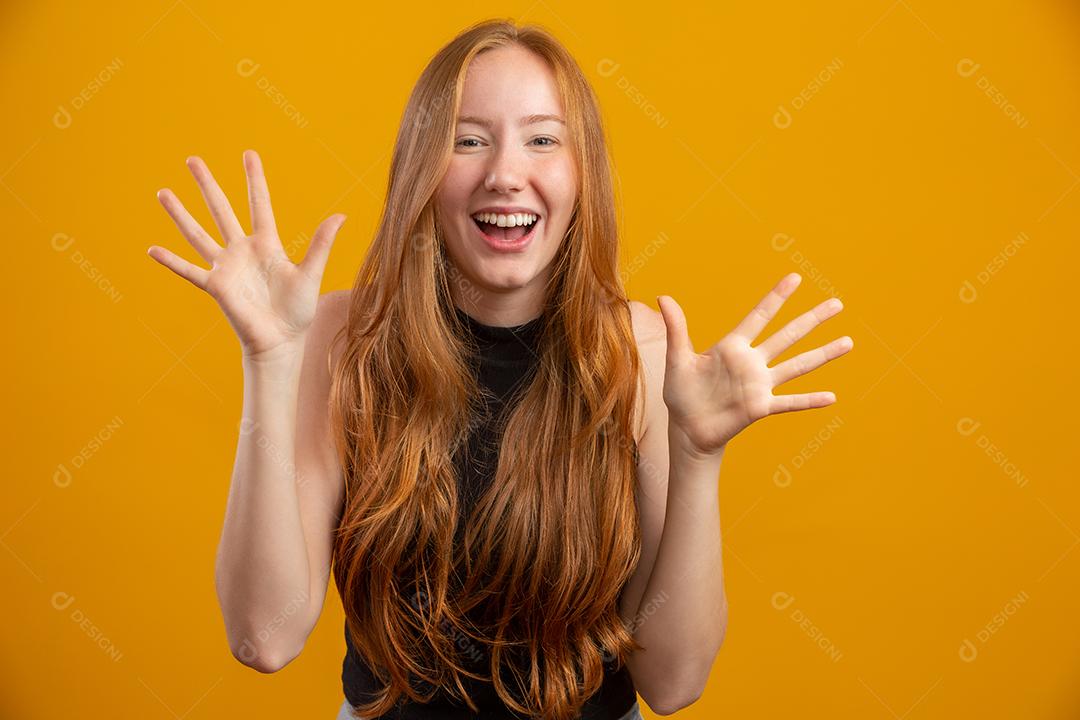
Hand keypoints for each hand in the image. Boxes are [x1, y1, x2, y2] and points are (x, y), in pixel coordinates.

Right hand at [147, 150, 346, 359]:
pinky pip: (190, 271)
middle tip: (192, 159)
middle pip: (221, 209)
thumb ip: (321, 243)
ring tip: (163, 192)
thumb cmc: (298, 310)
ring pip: (198, 234)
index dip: (254, 179)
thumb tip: (341, 215)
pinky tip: (152, 249)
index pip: (259, 204)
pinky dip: (171, 261)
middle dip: (207, 184)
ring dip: (180, 214)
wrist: (281, 341)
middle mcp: (242, 250)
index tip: (248, 154)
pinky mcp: (216, 287)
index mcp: (267, 244)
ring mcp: (226, 267)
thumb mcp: (312, 272)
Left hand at [656, 273, 852, 456]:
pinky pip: (789, 402)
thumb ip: (677, 329)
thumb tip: (663, 296)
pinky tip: (832, 397)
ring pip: (797, 366)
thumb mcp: (677, 359)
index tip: (795, 278)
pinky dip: (809, 400)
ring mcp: (759, 385)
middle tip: (837, 304)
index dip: (777, 298)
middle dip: (812, 320)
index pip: (759, 316)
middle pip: (788, 336)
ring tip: (848, 342)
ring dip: (823, 354)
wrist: (687, 428)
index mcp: (733, 347)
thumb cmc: (682, 393)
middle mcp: (752, 362)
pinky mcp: (760, 407)